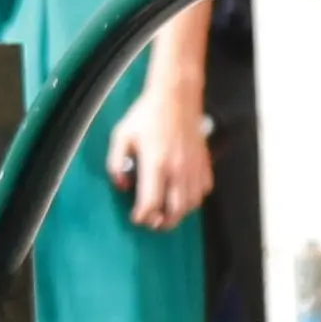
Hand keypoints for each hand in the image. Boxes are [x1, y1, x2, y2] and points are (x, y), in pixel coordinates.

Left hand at [110, 87, 212, 231]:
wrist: (176, 98)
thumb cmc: (147, 115)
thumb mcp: (121, 136)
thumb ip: (116, 163)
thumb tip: (121, 185)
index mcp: (156, 163)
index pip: (151, 202)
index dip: (142, 216)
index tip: (136, 217)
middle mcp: (178, 169)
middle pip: (176, 210)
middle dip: (163, 223)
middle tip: (153, 223)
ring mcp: (194, 166)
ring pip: (192, 203)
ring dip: (180, 214)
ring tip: (167, 214)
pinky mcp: (204, 162)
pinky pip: (204, 190)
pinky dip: (195, 199)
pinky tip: (183, 197)